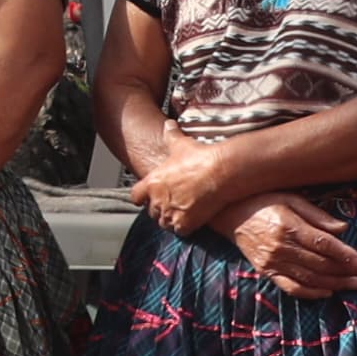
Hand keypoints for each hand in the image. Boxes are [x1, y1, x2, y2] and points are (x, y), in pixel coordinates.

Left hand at [128, 140, 243, 236]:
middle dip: (160, 208)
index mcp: (152, 183)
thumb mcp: (182, 144)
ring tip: (183, 212)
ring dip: (171, 219)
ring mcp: (170, 213)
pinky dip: (185, 227)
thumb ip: (171, 136)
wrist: (221, 172)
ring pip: (164, 223)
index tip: (148, 197)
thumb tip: (169, 124)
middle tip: (173, 203)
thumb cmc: (200, 158)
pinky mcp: (184, 224)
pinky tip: (193, 220)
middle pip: (151, 211)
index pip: (136, 196)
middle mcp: (157, 200)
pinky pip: (179, 231)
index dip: (143, 197)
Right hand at [224, 190, 356, 297]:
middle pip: (320, 264)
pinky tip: (326, 292)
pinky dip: (310, 293)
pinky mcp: (266, 271)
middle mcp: (281, 247)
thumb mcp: (291, 198)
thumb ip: (317, 215)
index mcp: (289, 226)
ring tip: (352, 285)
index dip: (346, 255)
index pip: (324, 244)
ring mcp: (272, 262)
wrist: (229, 213)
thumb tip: (343, 229)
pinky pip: (290, 287)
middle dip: (344, 272)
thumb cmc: (263, 200)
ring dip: (333, 284)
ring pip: (309, 278)